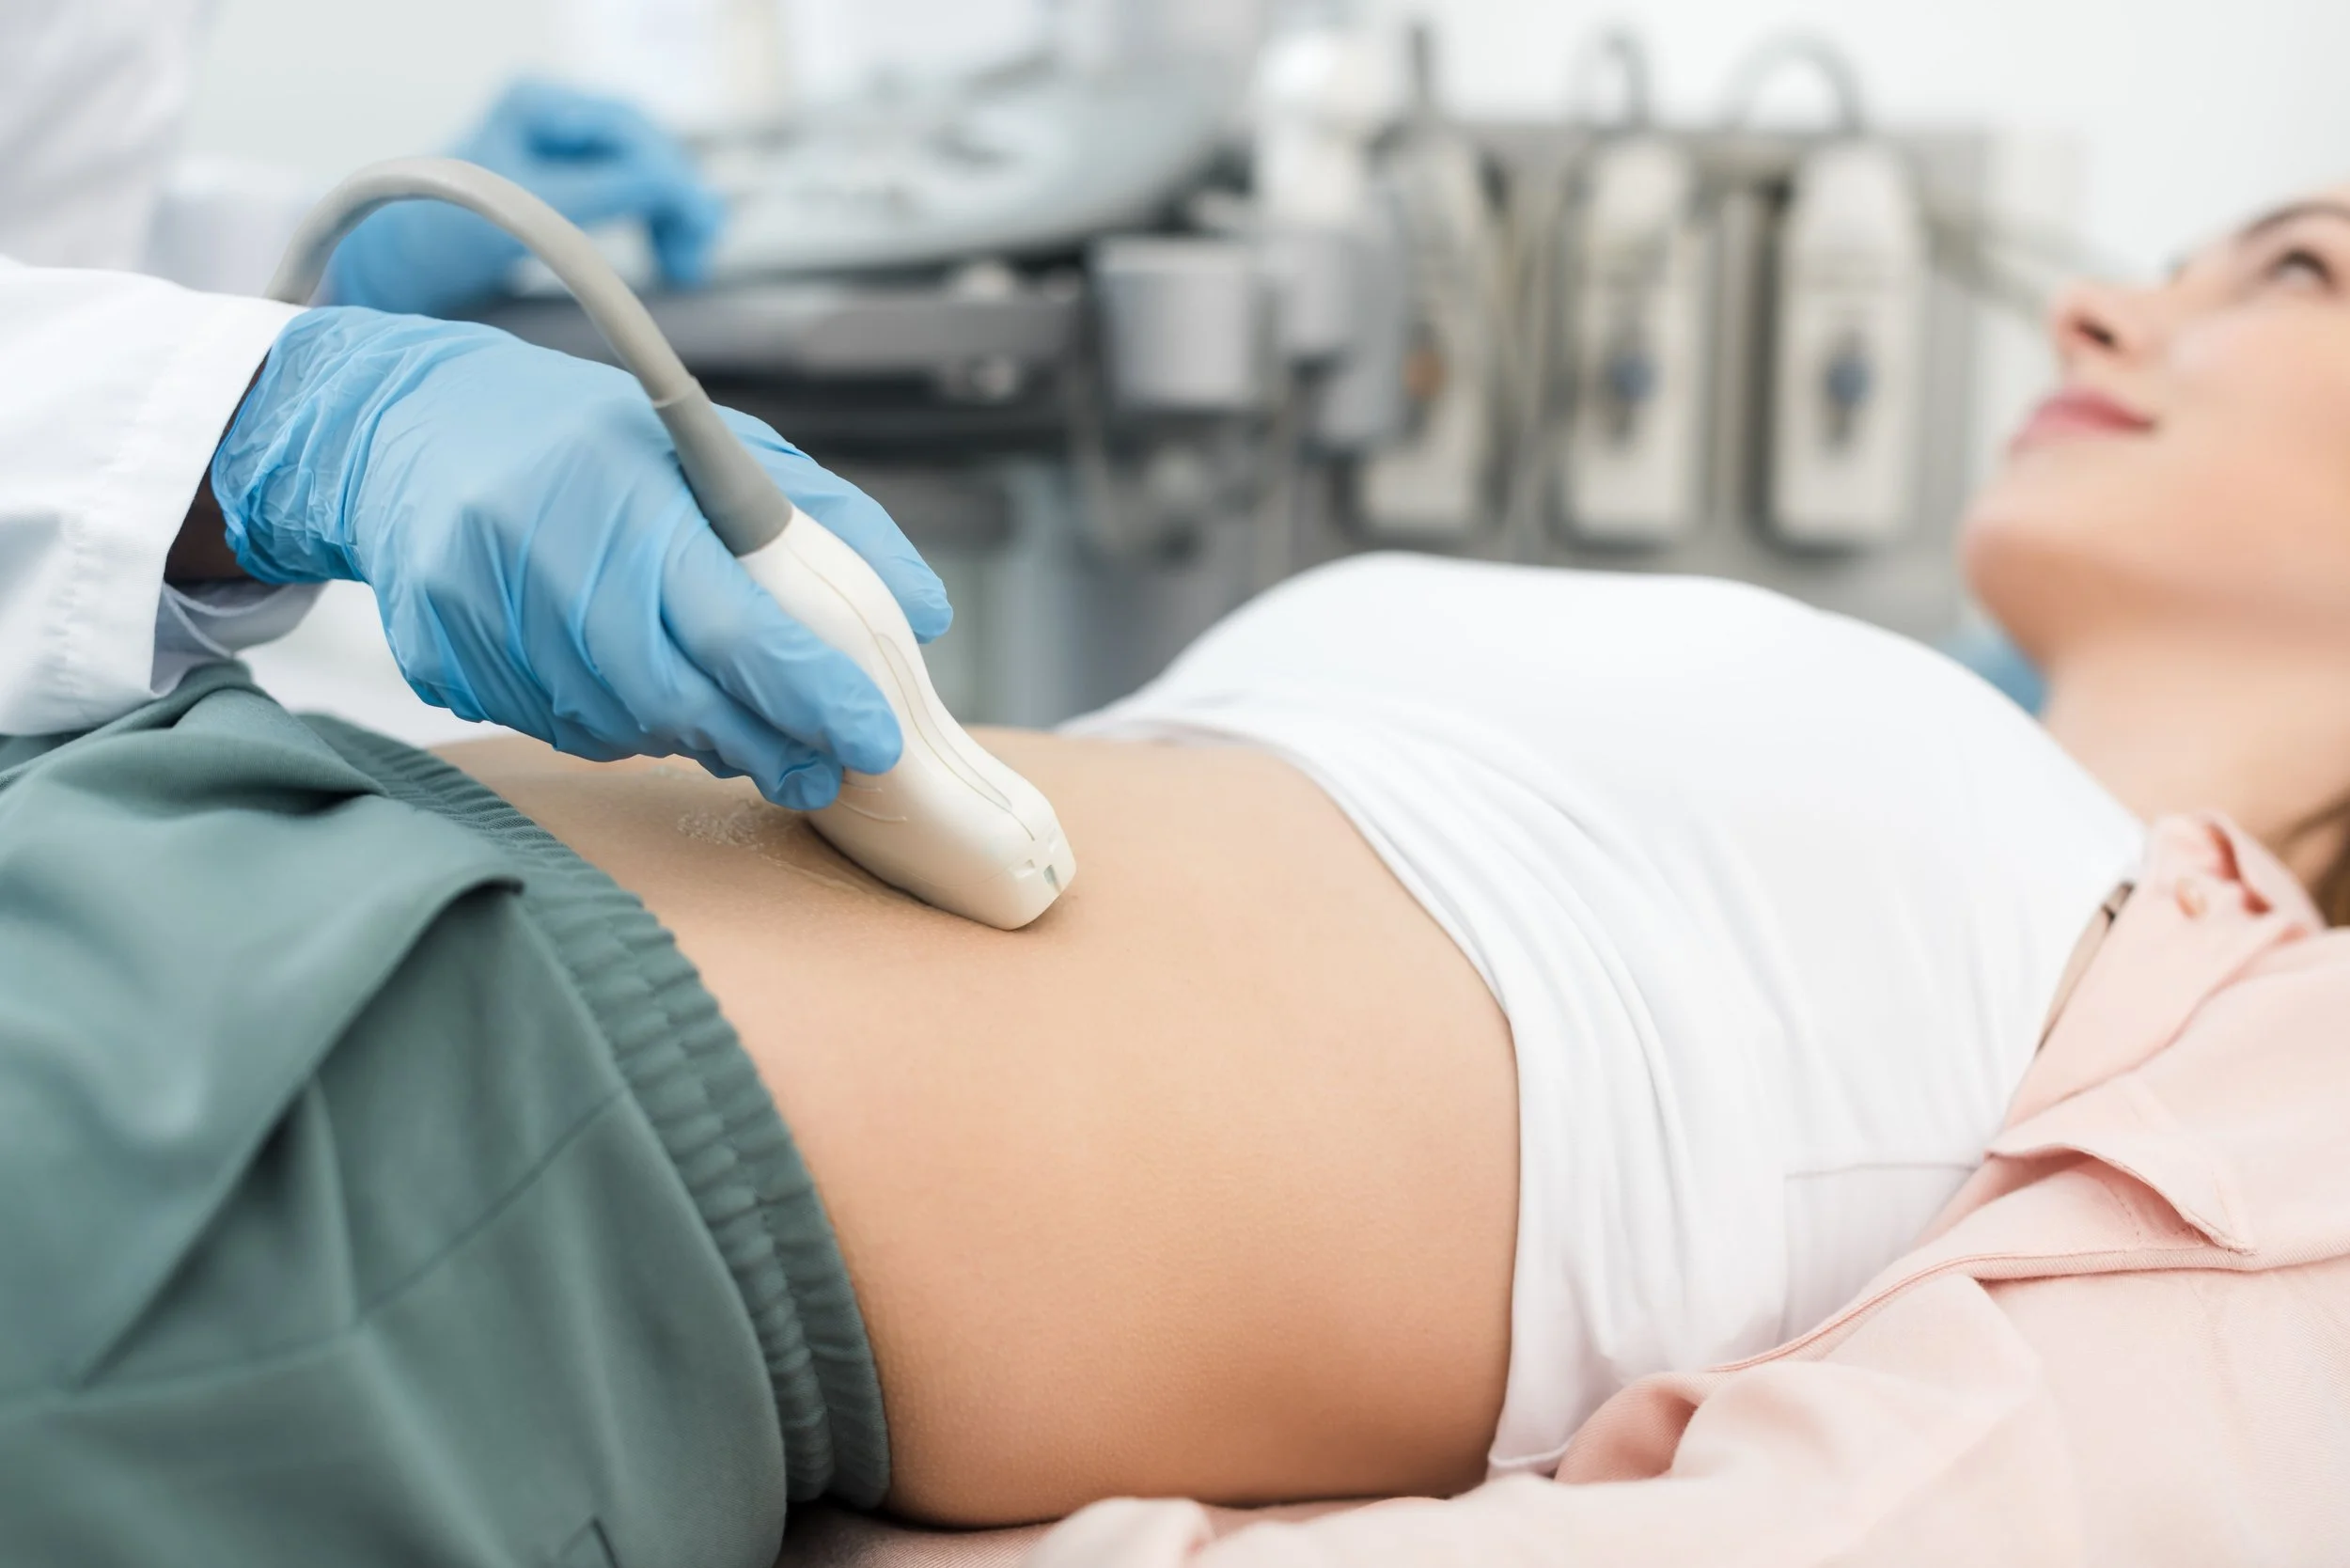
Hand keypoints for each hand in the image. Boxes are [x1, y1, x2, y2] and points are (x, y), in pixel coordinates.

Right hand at [210, 307, 952, 807]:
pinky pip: (559, 727)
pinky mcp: (439, 660)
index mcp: (618, 488)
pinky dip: (620, 725)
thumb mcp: (715, 443)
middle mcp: (537, 551)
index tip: (876, 739)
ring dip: (694, 738)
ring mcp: (476, 613)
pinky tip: (637, 690)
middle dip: (766, 745)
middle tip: (821, 769)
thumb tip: (925, 611)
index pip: (735, 626)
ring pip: (620, 727)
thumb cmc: (587, 434)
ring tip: (736, 724)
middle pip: (678, 700)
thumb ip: (828, 521)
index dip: (812, 697)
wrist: (406, 429)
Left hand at [326, 79, 725, 318]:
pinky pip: (635, 194)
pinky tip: (668, 254)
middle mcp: (555, 115)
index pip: (628, 128)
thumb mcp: (530, 209)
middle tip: (694, 257)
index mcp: (538, 103)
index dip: (671, 176)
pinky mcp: (571, 183)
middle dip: (678, 199)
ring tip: (685, 264)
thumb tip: (679, 187)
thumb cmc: (438, 233)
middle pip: (647, 146)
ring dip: (674, 215)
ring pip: (648, 172)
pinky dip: (658, 223)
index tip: (699, 228)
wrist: (395, 267)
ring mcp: (563, 147)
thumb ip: (606, 189)